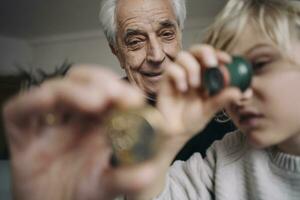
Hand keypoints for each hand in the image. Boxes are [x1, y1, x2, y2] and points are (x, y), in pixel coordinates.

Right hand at [3, 66, 156, 199]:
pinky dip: (33, 101)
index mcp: (96, 122)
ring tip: (96, 101)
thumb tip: (148, 172)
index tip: (133, 99)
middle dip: (99, 83)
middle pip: (82, 83)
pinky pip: (21, 110)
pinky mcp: (22, 131)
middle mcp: (72, 117)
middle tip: (115, 94)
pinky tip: (49, 98)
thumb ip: (128, 177)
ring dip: (75, 90)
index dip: (119, 91)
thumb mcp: (108, 184)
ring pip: (56, 90)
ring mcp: (46, 121)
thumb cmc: (81, 192)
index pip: (107, 93)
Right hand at [158, 45, 241, 139]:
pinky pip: (171, 68)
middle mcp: (190, 72)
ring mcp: (177, 75)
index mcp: (204, 76)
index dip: (219, 54)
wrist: (177, 132)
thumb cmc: (193, 118)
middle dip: (205, 52)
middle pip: (196, 49)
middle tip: (212, 64)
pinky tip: (182, 89)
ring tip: (195, 85)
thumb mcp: (211, 109)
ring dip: (192, 68)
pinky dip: (179, 76)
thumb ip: (223, 99)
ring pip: (183, 56)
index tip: (227, 61)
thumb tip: (239, 92)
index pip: (211, 57)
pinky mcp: (165, 81)